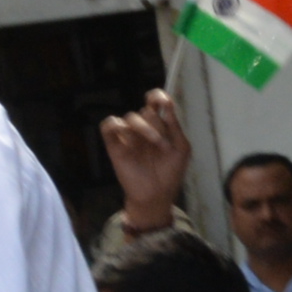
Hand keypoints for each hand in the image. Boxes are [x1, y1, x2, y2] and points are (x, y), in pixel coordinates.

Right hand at [100, 89, 189, 234]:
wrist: (157, 195)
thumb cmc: (170, 173)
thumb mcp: (182, 148)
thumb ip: (175, 126)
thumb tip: (167, 106)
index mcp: (159, 127)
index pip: (154, 102)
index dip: (157, 96)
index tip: (164, 102)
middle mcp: (143, 129)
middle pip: (146, 111)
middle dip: (157, 124)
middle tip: (164, 143)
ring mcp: (128, 137)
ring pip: (131, 117)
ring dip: (145, 128)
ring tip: (155, 144)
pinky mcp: (114, 146)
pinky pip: (109, 126)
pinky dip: (116, 126)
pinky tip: (129, 139)